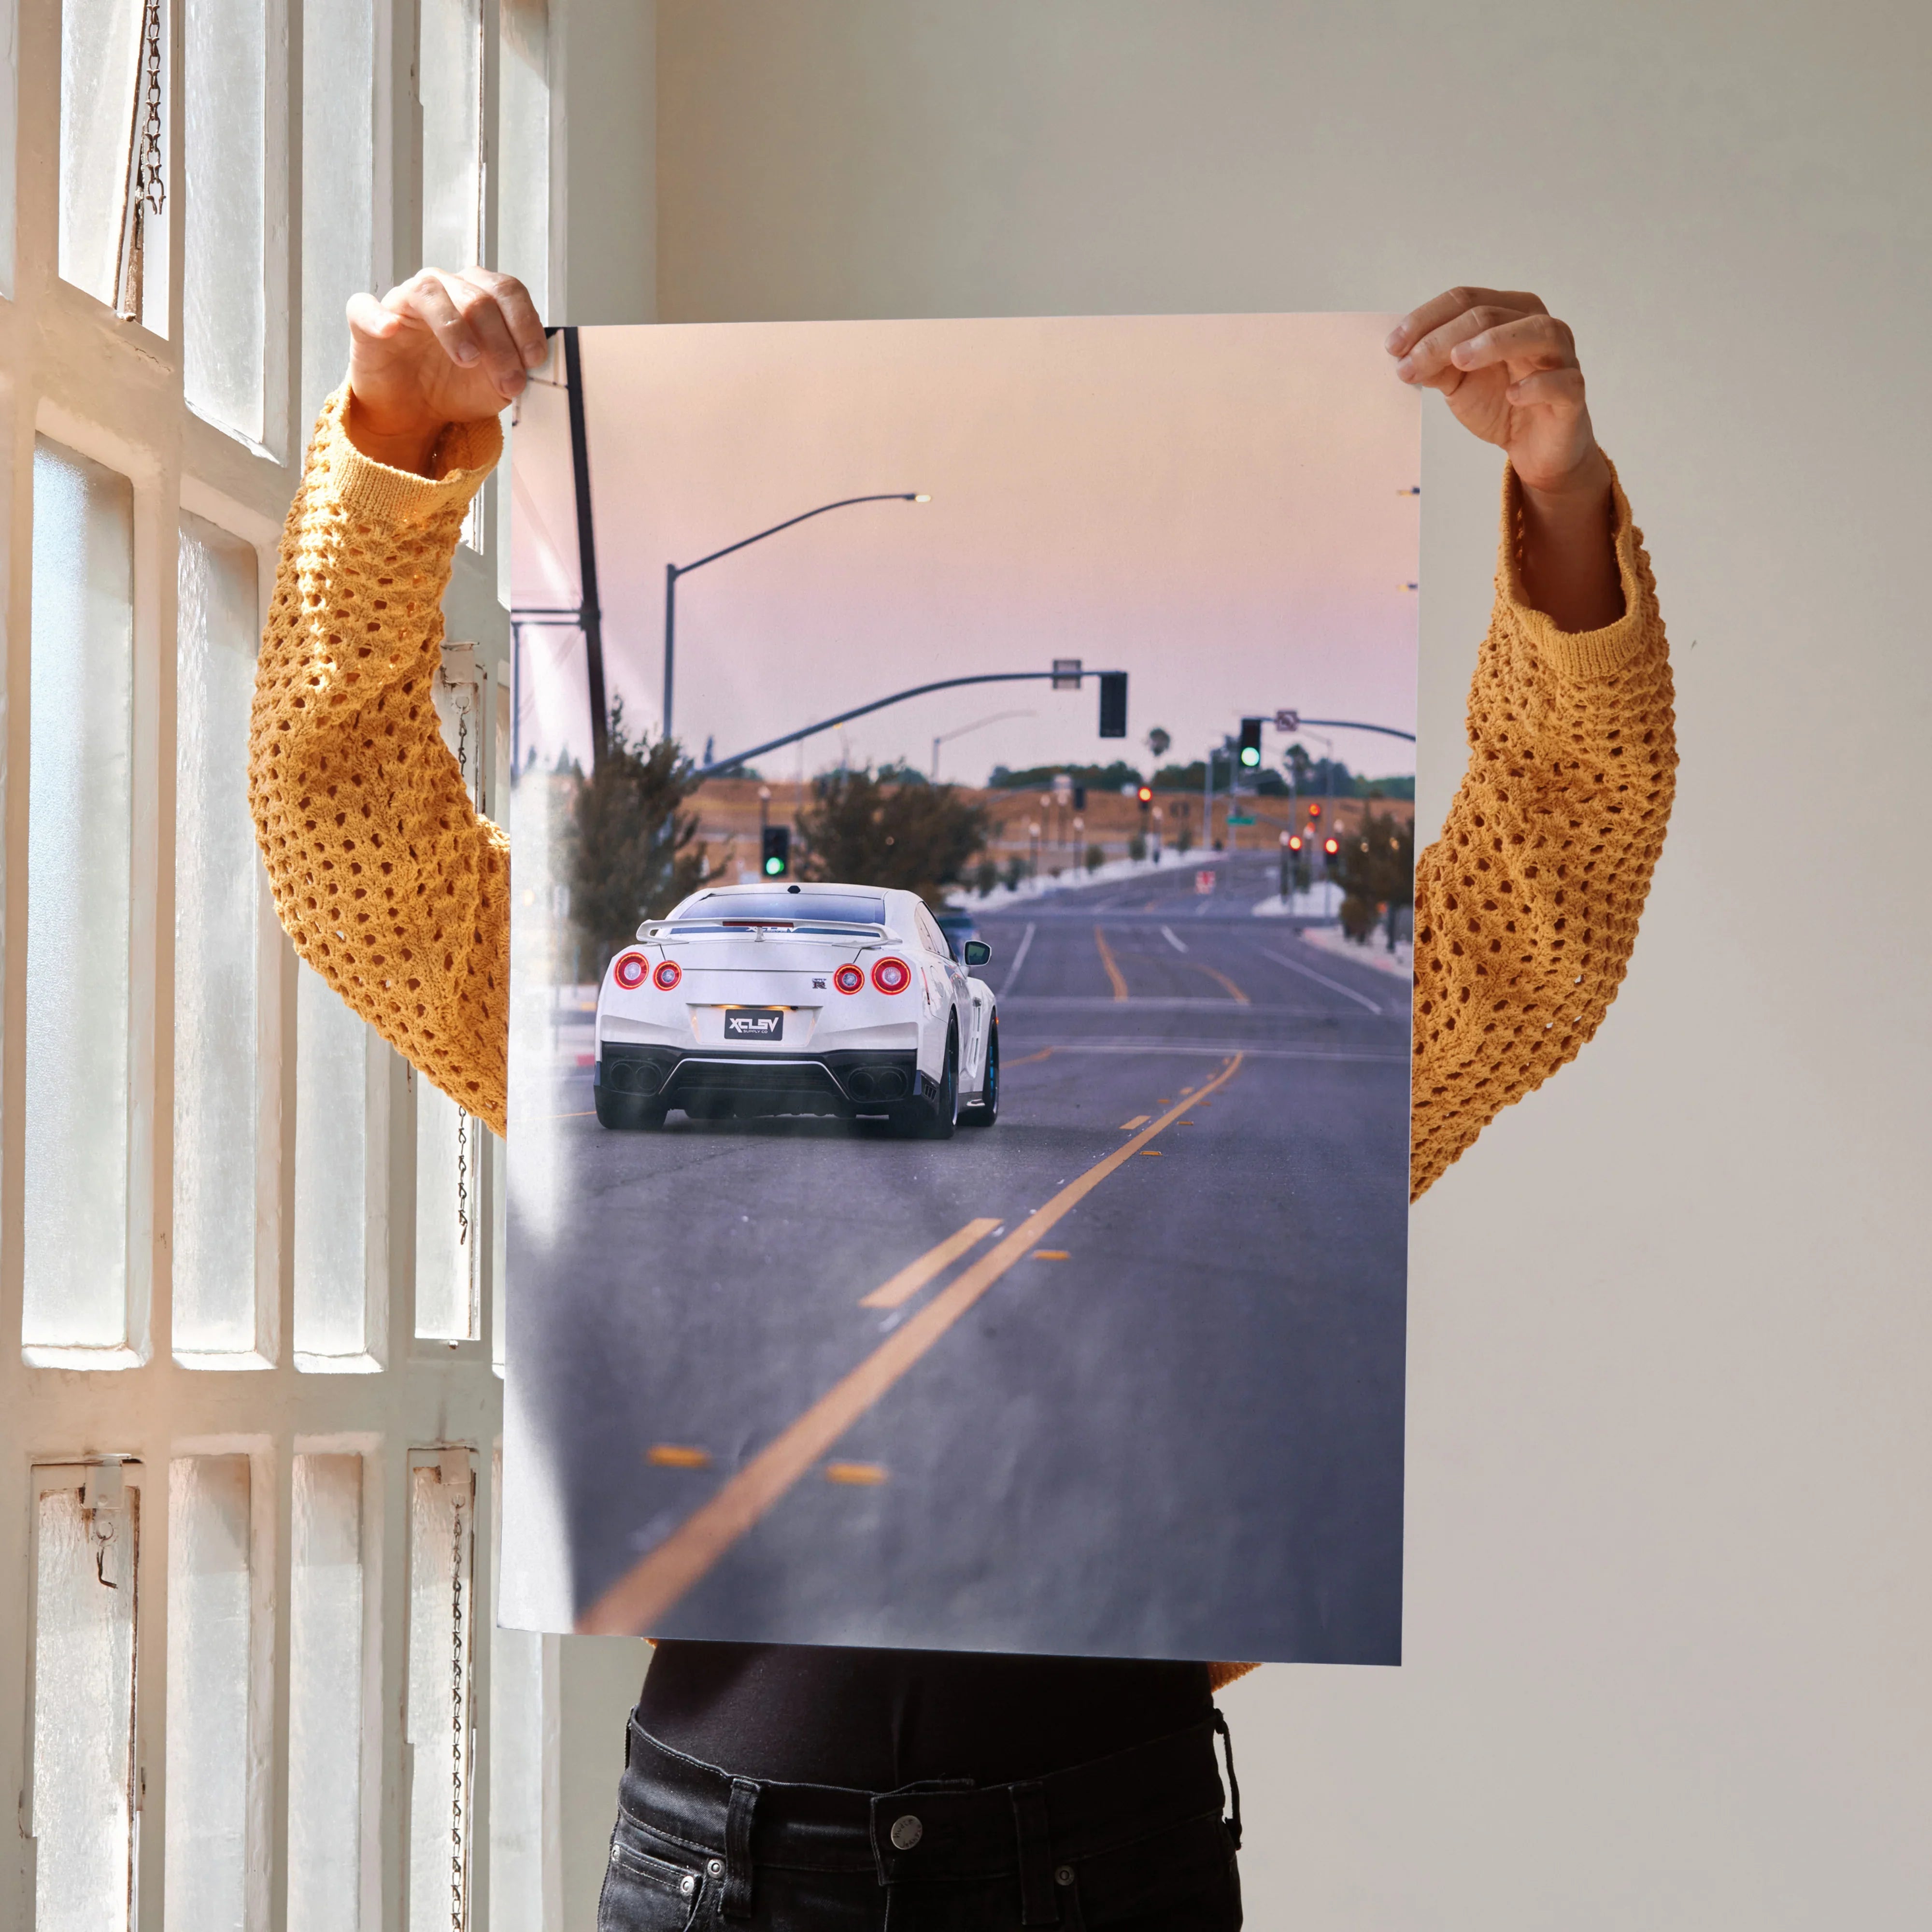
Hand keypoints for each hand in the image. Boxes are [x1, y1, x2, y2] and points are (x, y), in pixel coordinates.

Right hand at [344, 268, 547, 474]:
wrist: (414, 412)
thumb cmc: (456, 387)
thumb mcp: (497, 384)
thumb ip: (516, 367)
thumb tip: (532, 362)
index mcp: (478, 295)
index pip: (507, 291)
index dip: (525, 323)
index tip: (534, 360)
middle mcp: (444, 288)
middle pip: (477, 297)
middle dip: (500, 343)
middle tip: (509, 382)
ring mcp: (404, 301)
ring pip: (429, 292)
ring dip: (454, 327)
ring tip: (468, 360)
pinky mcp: (367, 320)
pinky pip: (365, 307)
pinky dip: (378, 316)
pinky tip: (390, 330)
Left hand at [1387, 287, 1607, 499]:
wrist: (1534, 448)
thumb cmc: (1500, 405)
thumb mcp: (1459, 384)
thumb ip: (1435, 366)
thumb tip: (1402, 355)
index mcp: (1509, 314)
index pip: (1466, 299)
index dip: (1426, 319)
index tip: (1392, 347)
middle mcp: (1538, 326)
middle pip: (1491, 314)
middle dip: (1444, 337)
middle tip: (1409, 364)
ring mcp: (1561, 357)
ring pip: (1537, 332)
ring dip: (1494, 342)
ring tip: (1458, 360)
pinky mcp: (1573, 393)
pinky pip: (1562, 381)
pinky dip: (1537, 385)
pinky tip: (1512, 395)